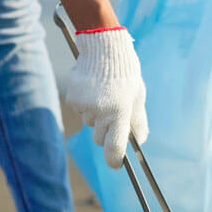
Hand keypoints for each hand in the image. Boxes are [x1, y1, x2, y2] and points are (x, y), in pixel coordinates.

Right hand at [65, 27, 148, 168]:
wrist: (103, 46)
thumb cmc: (126, 73)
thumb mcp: (138, 95)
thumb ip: (138, 121)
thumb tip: (139, 142)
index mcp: (120, 111)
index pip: (115, 147)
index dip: (115, 160)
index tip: (116, 165)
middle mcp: (101, 111)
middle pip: (100, 139)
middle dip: (106, 132)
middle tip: (113, 112)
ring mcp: (84, 106)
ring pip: (89, 124)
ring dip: (96, 116)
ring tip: (103, 93)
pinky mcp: (72, 99)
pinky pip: (79, 111)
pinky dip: (85, 105)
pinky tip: (91, 88)